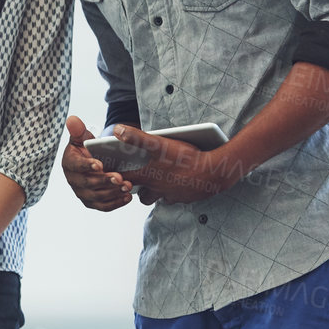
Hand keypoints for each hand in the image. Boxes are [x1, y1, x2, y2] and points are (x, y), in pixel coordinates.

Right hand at [61, 115, 135, 212]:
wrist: (94, 162)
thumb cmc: (88, 149)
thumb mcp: (83, 137)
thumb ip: (78, 130)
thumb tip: (72, 119)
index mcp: (69, 164)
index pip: (76, 166)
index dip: (87, 166)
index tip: (100, 164)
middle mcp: (73, 181)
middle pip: (88, 183)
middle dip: (104, 181)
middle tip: (119, 178)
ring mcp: (82, 194)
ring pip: (97, 197)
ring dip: (113, 193)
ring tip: (127, 186)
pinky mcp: (92, 203)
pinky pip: (103, 206)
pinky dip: (116, 203)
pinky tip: (127, 197)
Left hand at [111, 124, 241, 203]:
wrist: (213, 173)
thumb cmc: (186, 158)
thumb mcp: (159, 144)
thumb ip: (137, 137)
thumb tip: (117, 130)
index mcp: (150, 177)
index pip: (128, 180)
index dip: (119, 178)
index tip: (116, 176)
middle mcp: (159, 190)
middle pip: (144, 197)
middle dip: (141, 190)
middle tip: (143, 182)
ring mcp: (173, 196)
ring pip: (161, 199)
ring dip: (159, 192)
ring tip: (162, 182)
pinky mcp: (187, 198)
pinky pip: (177, 198)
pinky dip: (176, 192)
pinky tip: (182, 182)